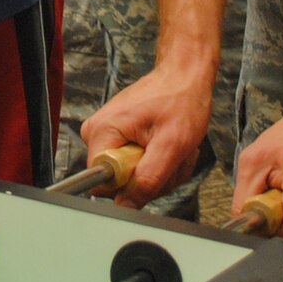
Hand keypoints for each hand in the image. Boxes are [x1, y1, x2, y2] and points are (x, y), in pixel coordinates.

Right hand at [80, 63, 214, 206]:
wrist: (185, 75)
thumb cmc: (180, 99)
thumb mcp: (172, 145)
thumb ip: (148, 178)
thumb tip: (127, 205)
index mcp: (102, 132)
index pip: (105, 182)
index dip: (134, 182)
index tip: (155, 163)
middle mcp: (97, 133)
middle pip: (120, 181)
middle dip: (152, 175)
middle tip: (171, 154)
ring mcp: (108, 134)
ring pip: (132, 175)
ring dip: (160, 168)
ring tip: (173, 146)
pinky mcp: (119, 136)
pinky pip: (136, 164)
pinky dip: (158, 159)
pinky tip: (168, 144)